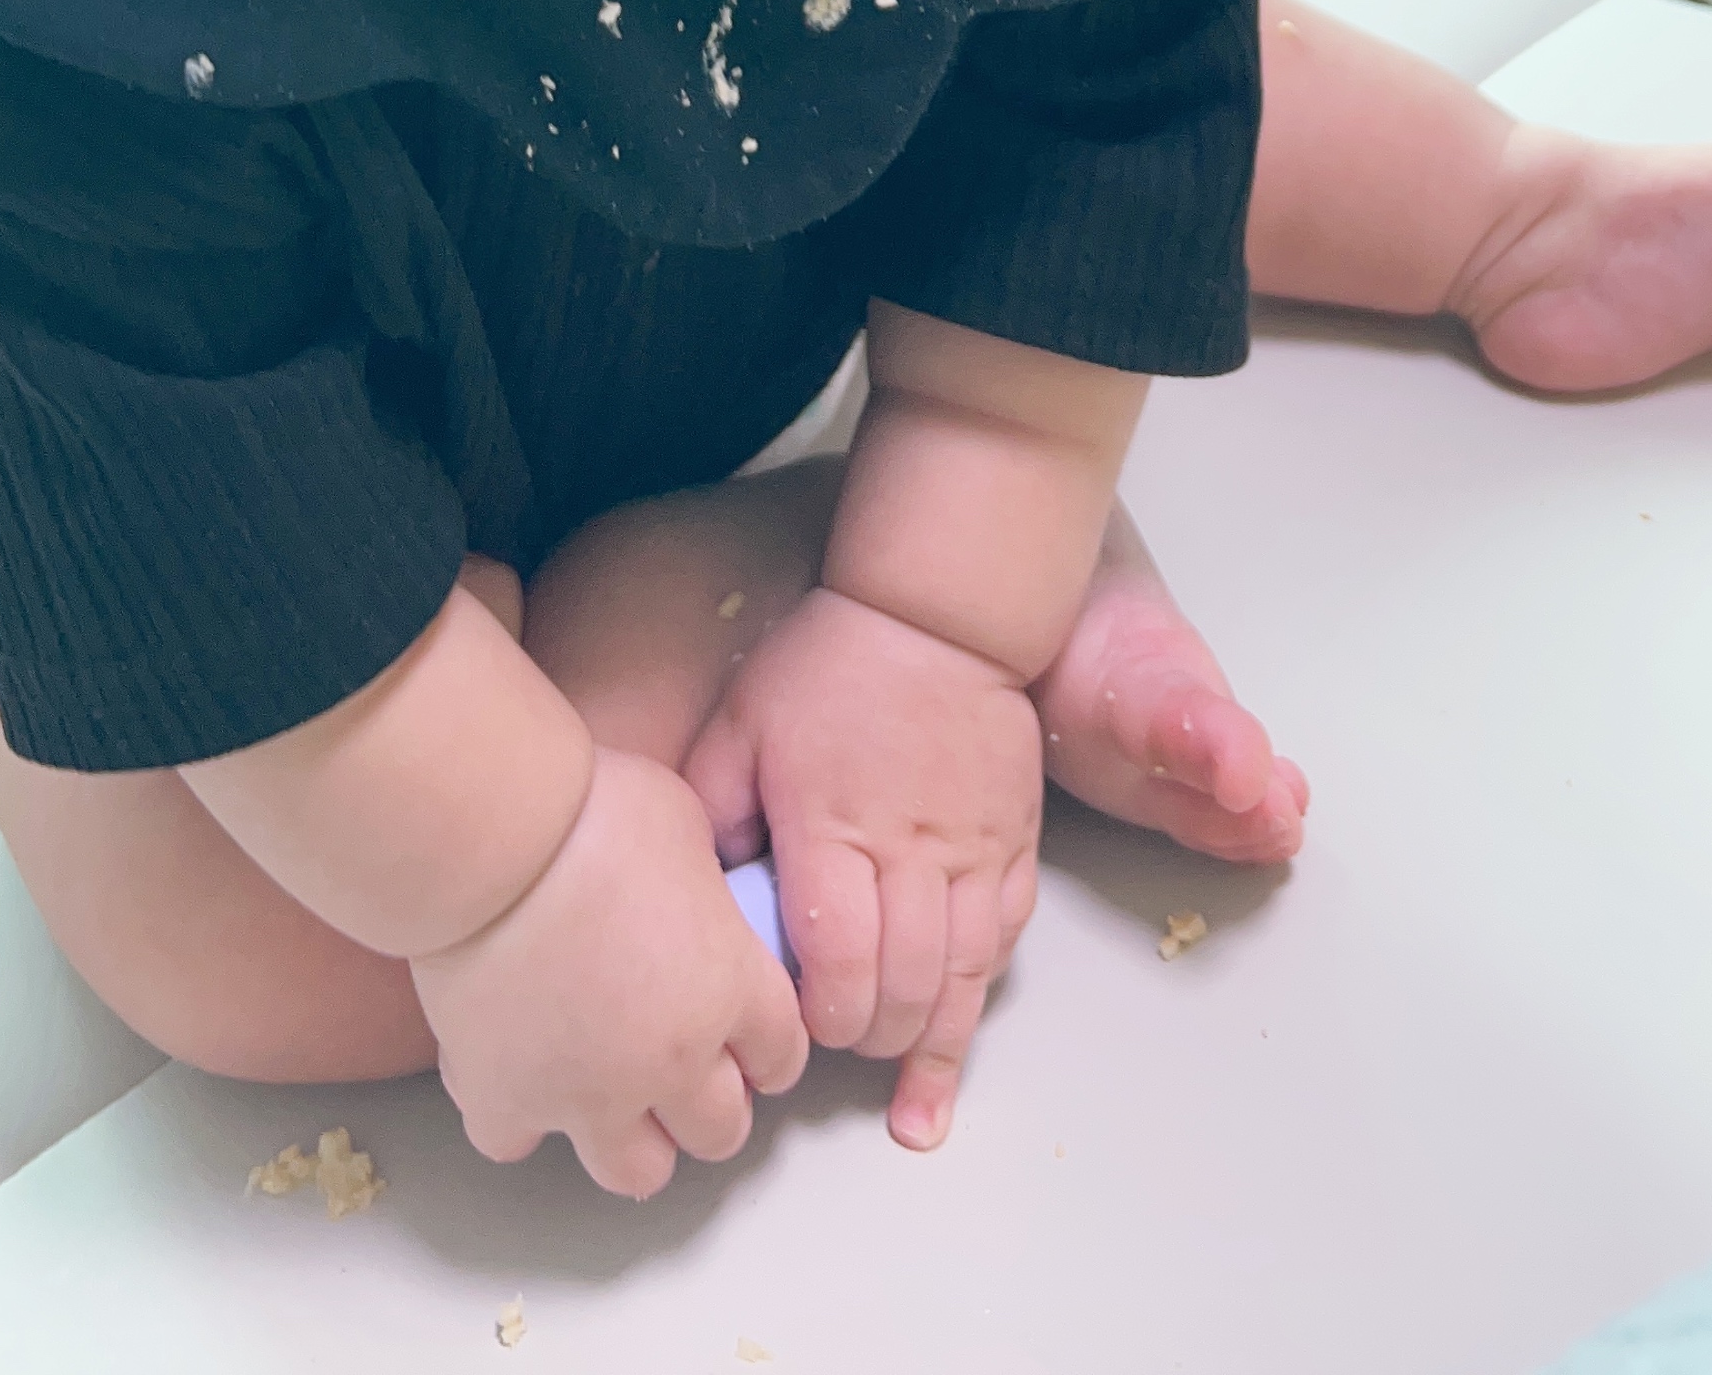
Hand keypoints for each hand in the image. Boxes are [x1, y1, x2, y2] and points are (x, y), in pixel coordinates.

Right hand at [413, 746, 806, 1197]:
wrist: (493, 844)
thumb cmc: (595, 810)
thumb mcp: (685, 821)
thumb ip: (703, 876)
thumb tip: (693, 886)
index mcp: (731, 989)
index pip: (782, 1054)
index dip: (769, 1046)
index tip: (752, 1036)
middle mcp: (673, 1061)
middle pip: (720, 1132)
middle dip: (713, 1105)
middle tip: (688, 1069)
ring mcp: (588, 1095)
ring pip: (639, 1171)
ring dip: (635, 1138)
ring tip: (613, 1094)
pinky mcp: (507, 1101)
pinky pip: (519, 1142)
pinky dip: (519, 1116)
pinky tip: (517, 1071)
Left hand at [684, 584, 1042, 1150]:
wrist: (935, 612)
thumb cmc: (827, 665)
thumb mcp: (742, 722)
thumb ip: (714, 810)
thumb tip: (697, 894)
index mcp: (834, 828)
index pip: (837, 957)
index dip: (819, 1016)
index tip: (794, 1035)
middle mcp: (912, 853)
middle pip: (904, 985)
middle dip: (870, 1038)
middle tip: (838, 1049)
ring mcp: (973, 852)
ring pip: (965, 978)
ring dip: (935, 1043)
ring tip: (910, 1100)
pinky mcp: (1014, 845)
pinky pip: (1006, 938)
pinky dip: (984, 994)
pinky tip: (962, 1033)